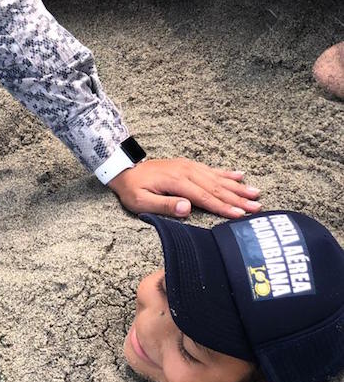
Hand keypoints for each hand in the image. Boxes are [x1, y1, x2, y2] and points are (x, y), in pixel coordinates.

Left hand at [107, 158, 261, 218]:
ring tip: (256, 193)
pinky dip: (226, 173)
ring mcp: (187, 167)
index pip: (204, 197)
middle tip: (257, 207)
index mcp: (176, 181)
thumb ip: (164, 205)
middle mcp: (185, 171)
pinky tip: (240, 175)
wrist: (124, 170)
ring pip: (216, 178)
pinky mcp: (187, 166)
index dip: (223, 207)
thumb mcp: (141, 201)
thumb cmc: (132, 190)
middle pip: (215, 187)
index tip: (240, 215)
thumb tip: (187, 208)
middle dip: (237, 198)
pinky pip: (210, 169)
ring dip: (237, 186)